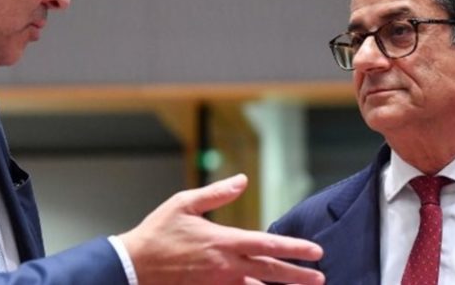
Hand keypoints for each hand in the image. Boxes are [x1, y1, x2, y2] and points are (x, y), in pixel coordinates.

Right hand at [119, 174, 323, 284]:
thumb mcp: (184, 203)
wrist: (134, 267)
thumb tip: (242, 180)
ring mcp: (218, 284)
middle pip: (270, 273)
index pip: (267, 245)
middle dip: (298, 276)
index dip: (295, 248)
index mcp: (223, 241)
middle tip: (320, 277)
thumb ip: (217, 193)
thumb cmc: (157, 233)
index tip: (316, 251)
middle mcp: (226, 267)